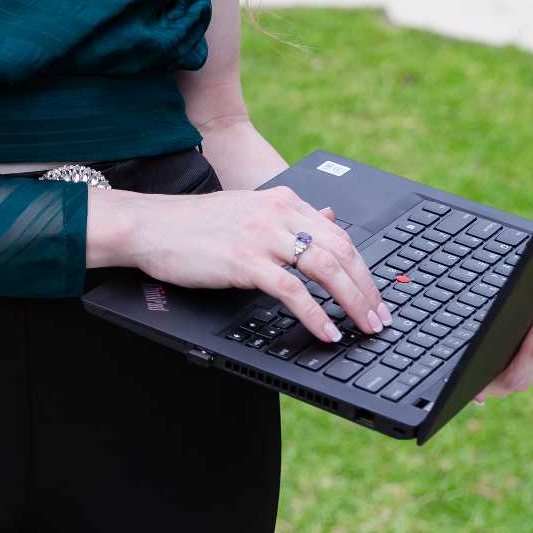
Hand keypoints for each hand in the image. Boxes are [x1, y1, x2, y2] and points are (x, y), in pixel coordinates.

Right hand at [127, 189, 390, 340]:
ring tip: (364, 327)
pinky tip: (326, 332)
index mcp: (282, 199)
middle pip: (340, 250)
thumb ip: (291, 215)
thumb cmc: (196, 223)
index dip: (363, 267)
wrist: (152, 225)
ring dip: (352, 302)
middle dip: (366, 288)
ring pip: (324, 268)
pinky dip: (315, 315)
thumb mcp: (250, 210)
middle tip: (380, 317)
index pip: (339, 233)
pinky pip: (292, 291)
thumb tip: (331, 217)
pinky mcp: (244, 261)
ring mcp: (261, 236)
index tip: (375, 294)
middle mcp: (277, 213)